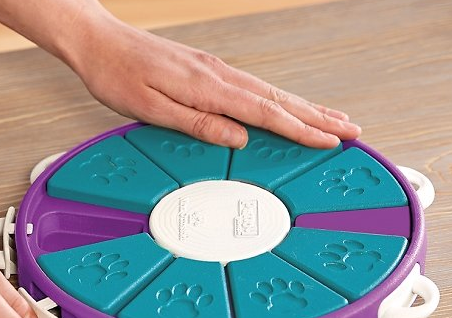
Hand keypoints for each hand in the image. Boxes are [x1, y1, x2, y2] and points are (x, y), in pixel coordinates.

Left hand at [65, 4, 361, 148]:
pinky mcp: (208, 70)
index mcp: (207, 87)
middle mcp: (218, 75)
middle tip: (351, 130)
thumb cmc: (118, 76)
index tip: (329, 141)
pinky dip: (279, 99)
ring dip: (305, 107)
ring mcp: (215, 70)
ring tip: (332, 118)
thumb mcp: (150, 109)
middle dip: (318, 117)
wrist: (100, 42)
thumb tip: (237, 138)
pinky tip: (286, 105)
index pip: (265, 112)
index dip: (300, 129)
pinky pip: (255, 87)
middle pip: (279, 99)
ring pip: (271, 91)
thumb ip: (196, 123)